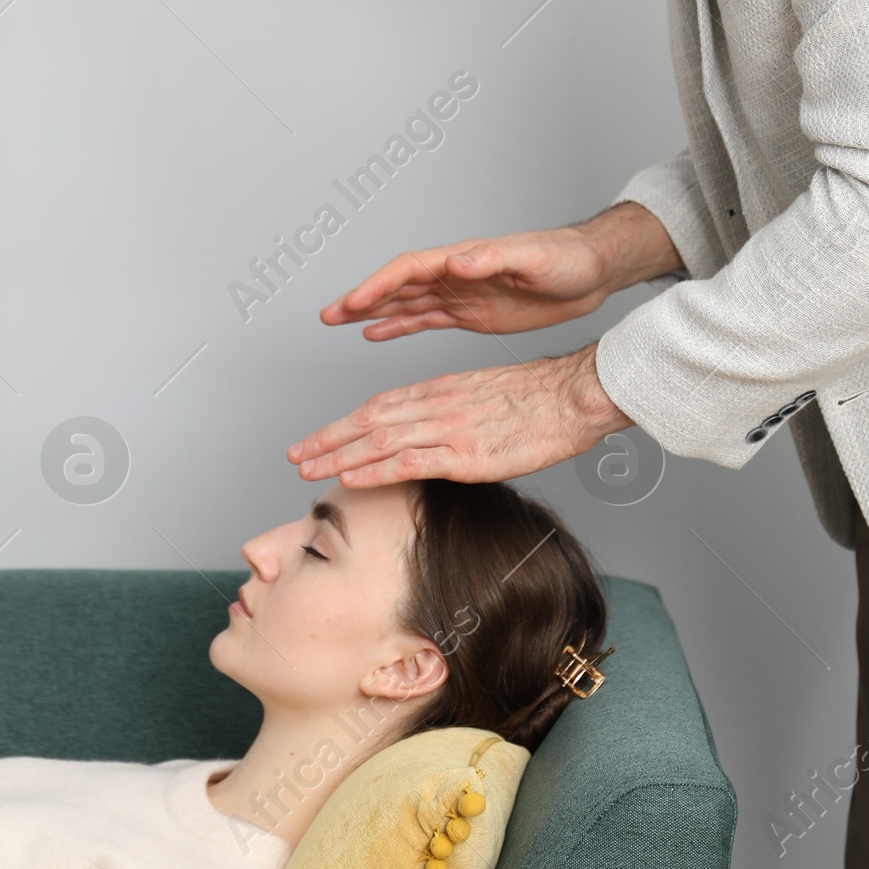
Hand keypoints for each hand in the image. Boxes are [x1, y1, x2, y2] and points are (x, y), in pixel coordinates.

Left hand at [287, 346, 629, 488]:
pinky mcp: (467, 454)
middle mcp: (437, 405)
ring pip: (379, 441)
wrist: (574, 395)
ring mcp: (449, 428)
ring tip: (307, 469)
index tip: (316, 439)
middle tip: (294, 456)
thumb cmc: (540, 399)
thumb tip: (429, 437)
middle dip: (327, 440)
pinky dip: (375, 470)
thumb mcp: (485, 398)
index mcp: (441, 389)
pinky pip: (410, 462)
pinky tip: (350, 479)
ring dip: (337, 456)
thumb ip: (452, 414)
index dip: (342, 424)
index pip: (379, 406)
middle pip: (369, 421)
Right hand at [318, 203, 681, 343]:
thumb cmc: (567, 258)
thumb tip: (458, 260)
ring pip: (406, 303)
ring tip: (339, 322)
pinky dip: (399, 326)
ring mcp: (462, 293)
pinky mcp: (472, 312)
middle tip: (328, 314)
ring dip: (372, 313)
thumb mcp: (534, 257)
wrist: (591, 272)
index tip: (353, 301)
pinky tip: (377, 332)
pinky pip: (426, 319)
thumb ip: (495, 258)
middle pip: (397, 286)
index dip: (379, 285)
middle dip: (362, 299)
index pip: (409, 269)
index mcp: (465, 259)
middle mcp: (456, 274)